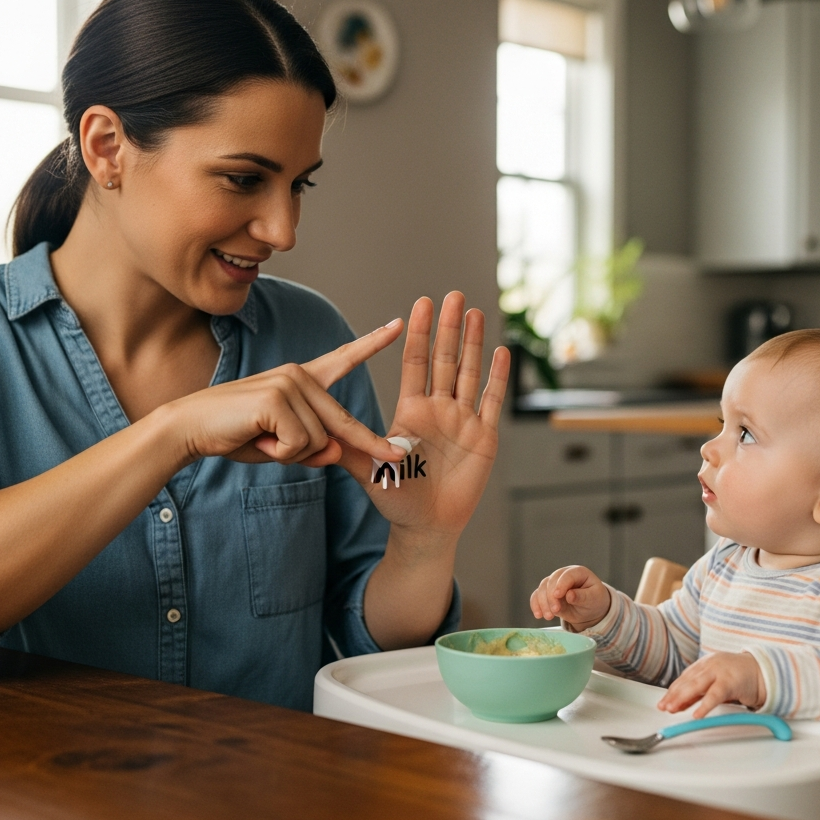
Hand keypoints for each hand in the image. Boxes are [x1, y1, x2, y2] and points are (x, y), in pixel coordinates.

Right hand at [163, 319, 407, 467]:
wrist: (188, 429)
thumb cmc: (236, 435)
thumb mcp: (283, 446)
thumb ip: (314, 449)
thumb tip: (337, 452)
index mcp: (302, 380)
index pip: (343, 359)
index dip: (372, 343)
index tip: (399, 325)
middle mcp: (299, 375)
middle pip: (343, 422)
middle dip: (368, 445)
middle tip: (397, 458)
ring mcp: (289, 383)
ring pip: (320, 441)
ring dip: (292, 454)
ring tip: (263, 440)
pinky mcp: (277, 398)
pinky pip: (300, 443)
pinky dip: (280, 453)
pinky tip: (258, 439)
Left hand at [336, 293, 508, 538]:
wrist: (426, 525)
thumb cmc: (396, 498)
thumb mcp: (367, 470)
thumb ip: (348, 449)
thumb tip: (318, 434)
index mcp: (411, 410)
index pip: (416, 362)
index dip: (419, 333)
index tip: (421, 304)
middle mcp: (439, 408)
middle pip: (445, 359)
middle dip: (449, 327)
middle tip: (454, 294)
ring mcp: (463, 419)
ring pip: (469, 372)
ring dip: (474, 343)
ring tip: (476, 312)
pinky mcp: (483, 436)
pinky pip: (491, 401)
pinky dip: (496, 378)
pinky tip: (501, 352)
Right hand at [530, 566, 610, 630]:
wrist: (590, 610)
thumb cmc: (595, 600)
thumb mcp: (594, 599)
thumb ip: (583, 596)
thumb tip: (569, 595)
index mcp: (578, 572)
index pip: (567, 575)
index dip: (561, 584)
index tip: (558, 595)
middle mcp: (563, 575)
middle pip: (551, 581)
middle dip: (551, 597)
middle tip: (555, 611)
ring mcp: (554, 584)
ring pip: (542, 588)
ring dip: (543, 602)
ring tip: (548, 616)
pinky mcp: (547, 594)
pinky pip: (537, 596)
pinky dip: (536, 605)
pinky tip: (538, 615)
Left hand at [656, 652, 766, 717]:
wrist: (762, 671)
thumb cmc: (738, 677)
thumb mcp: (715, 683)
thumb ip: (699, 693)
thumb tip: (680, 704)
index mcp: (704, 665)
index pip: (684, 678)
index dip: (673, 691)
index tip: (663, 702)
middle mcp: (709, 666)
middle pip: (687, 681)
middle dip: (673, 695)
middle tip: (663, 707)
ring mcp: (719, 672)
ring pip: (696, 686)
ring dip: (682, 698)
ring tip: (673, 709)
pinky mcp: (730, 681)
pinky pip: (714, 695)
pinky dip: (704, 706)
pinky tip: (697, 715)